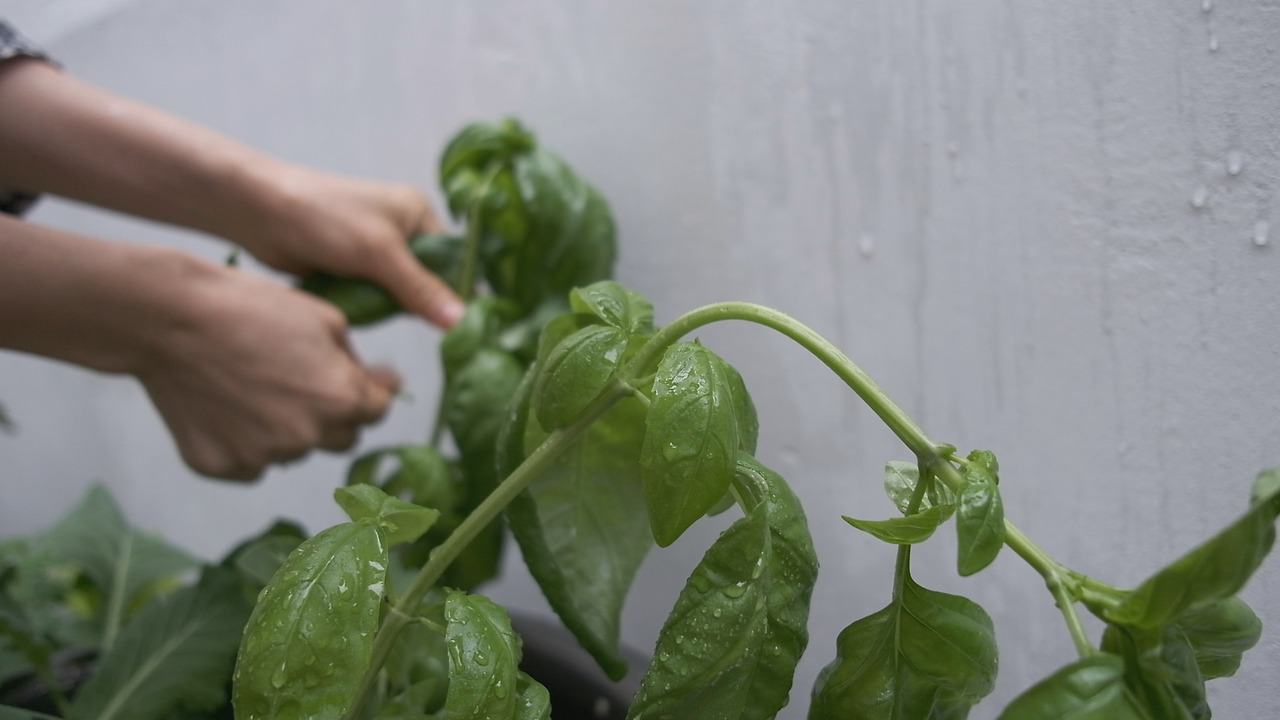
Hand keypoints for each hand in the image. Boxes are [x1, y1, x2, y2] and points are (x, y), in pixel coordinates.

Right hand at [136, 261, 398, 480]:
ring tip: (255, 385)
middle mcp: (307, 437)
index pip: (379, 409)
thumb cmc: (250, 308)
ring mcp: (263, 457)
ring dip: (289, 427)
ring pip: (295, 449)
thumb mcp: (324, 318)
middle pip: (343, 437)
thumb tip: (386, 384)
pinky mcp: (223, 467)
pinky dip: (247, 441)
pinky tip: (227, 406)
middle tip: (303, 380)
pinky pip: (252, 463)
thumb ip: (358, 362)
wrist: (170, 319)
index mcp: (341, 399)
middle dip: (335, 413)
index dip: (372, 391)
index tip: (360, 379)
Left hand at [232, 164, 465, 328]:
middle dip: (428, 305)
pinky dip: (374, 311)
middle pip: (431, 280)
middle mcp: (403, 232)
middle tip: (438, 337)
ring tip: (399, 325)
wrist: (258, 212)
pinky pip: (376, 300)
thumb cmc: (322, 216)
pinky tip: (373, 322)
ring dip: (396, 310)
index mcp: (419, 214)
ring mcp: (377, 254)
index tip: (472, 326)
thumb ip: (421, 289)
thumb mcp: (379, 252)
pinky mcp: (354, 272)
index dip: (463, 291)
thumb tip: (462, 321)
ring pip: (402, 294)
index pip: (456, 258)